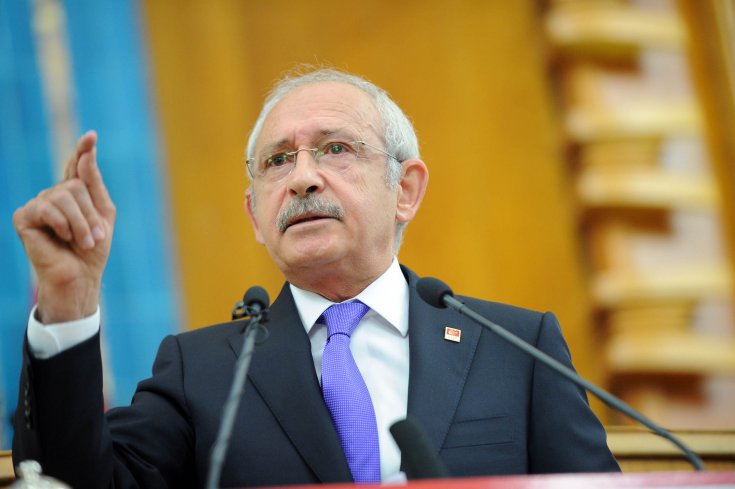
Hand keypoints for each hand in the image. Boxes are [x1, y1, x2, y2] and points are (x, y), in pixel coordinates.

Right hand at [13, 131, 115, 322]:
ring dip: (81, 223)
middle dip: (91, 213)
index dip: (83, 150)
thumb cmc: (92, 249)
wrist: (80, 276)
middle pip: (76, 184)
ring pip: (64, 196)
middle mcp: (54, 195)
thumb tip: (86, 156)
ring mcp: (38, 204)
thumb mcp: (103, 215)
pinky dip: (62, 225)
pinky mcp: (24, 216)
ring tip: (84, 243)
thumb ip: (94, 185)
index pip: (76, 166)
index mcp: (74, 194)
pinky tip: (62, 238)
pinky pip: (47, 208)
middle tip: (95, 238)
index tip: (92, 136)